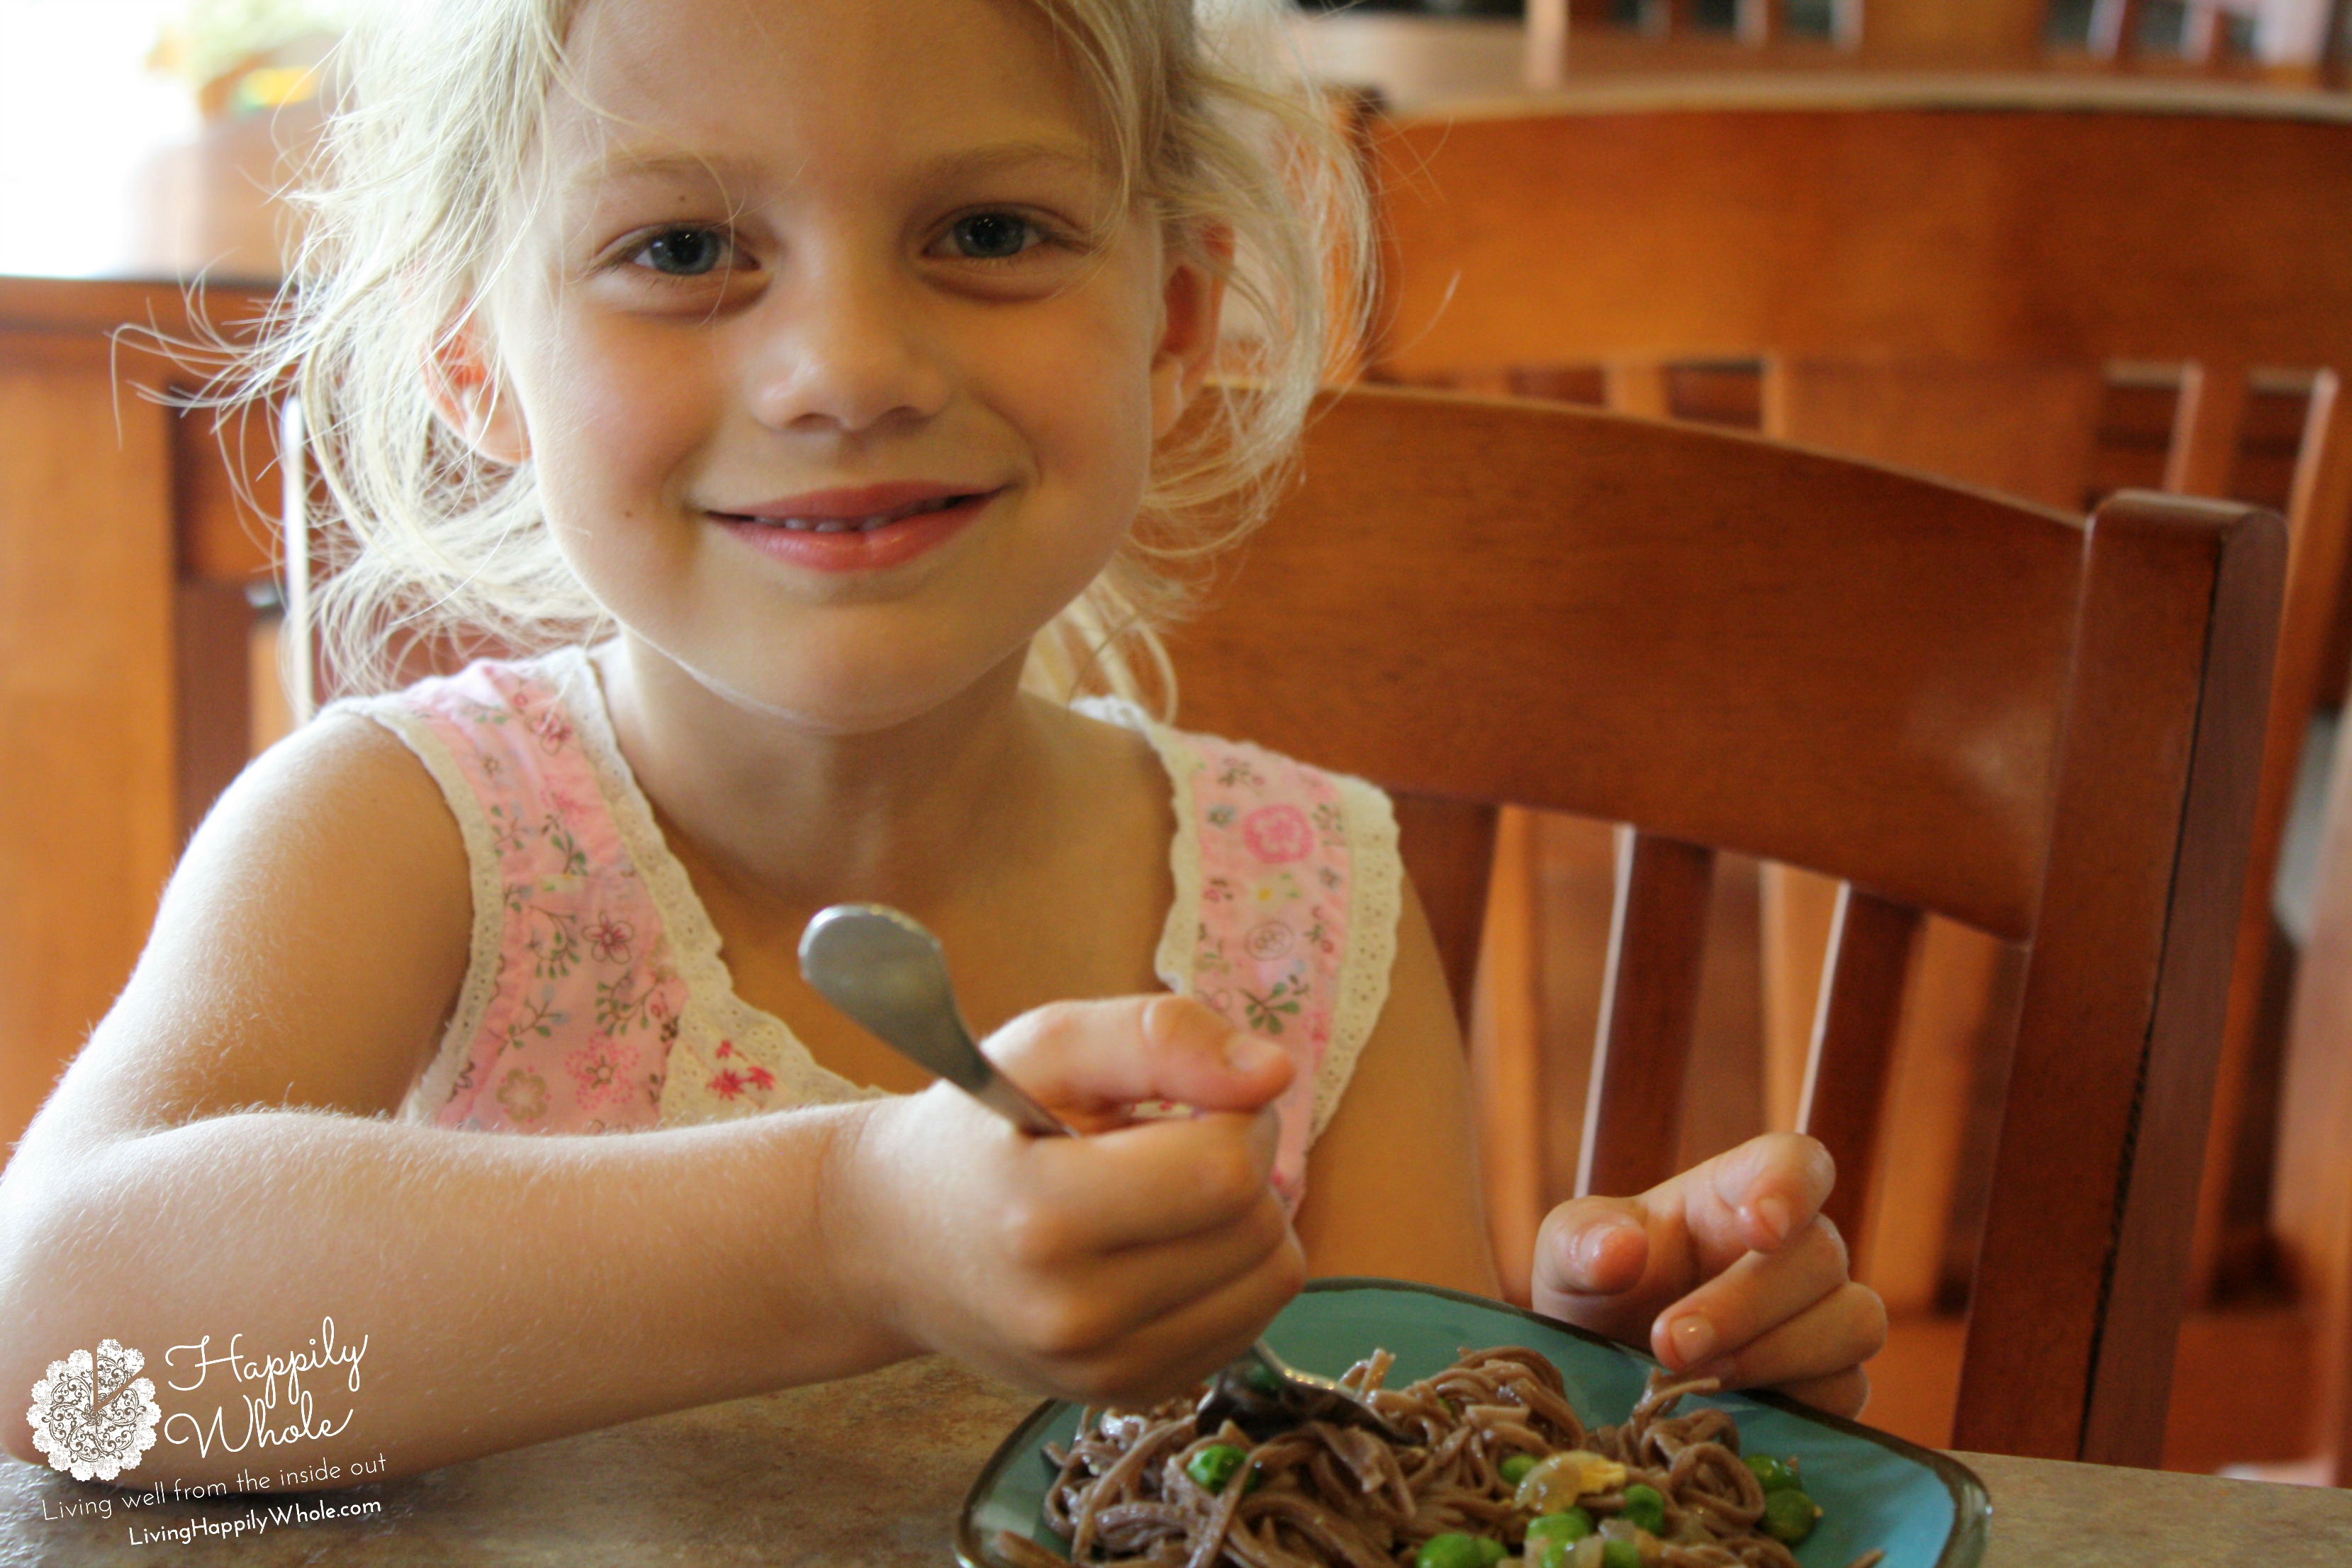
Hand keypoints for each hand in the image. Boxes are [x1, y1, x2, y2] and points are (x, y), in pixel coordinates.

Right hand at [833, 994, 1303, 1406]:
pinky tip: (1167, 1243)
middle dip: (1244, 1159)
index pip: (1225, 1170)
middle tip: (1176, 1134)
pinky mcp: (1128, 1394)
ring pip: (1272, 1281)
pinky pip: (1251, 1324)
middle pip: (1256, 1226)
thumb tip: (1273, 1073)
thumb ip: (1159, 1037)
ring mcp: (1102, 1370)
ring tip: (1172, 1190)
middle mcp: (1073, 1315)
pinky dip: (1233, 1272)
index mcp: (1043, 1218)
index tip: (1190, 1097)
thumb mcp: (1046, 1046)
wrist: (894, 1242)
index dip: (1237, 1112)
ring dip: (1250, 1217)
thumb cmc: (974, 1130)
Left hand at [1530, 1133, 1885, 1416]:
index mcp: (1736, 1195)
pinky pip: (1848, 1391)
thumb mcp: (1566, 1255)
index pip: (1798, 1162)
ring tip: (1698, 1377)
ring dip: (1777, 1354)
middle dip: (1746, 1304)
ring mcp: (1820, 1317)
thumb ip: (1583, 1241)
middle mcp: (1794, 1250)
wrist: (1598, 1370)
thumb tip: (1620, 1251)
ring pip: (1854, 1322)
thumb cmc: (1595, 1289)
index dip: (1791, 1188)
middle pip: (1821, 1255)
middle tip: (1671, 1342)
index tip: (1759, 1228)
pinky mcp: (1829, 1384)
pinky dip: (1797, 1404)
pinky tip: (1732, 1410)